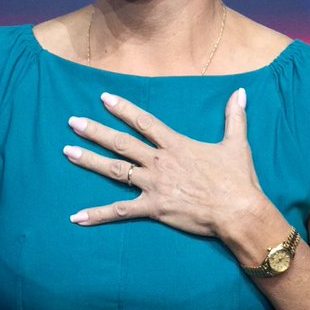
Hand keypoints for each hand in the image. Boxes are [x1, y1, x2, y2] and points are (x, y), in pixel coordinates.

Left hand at [63, 88, 266, 238]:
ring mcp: (154, 184)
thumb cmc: (237, 179)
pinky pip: (120, 211)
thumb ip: (234, 117)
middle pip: (121, 143)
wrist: (237, 210)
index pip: (143, 121)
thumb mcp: (237, 144)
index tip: (103, 98)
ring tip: (68, 152)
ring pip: (115, 170)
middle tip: (72, 122)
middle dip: (95, 131)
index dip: (123, 108)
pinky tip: (77, 217)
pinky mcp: (153, 208)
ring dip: (90, 161)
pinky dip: (97, 214)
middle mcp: (159, 161)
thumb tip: (241, 92)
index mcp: (176, 144)